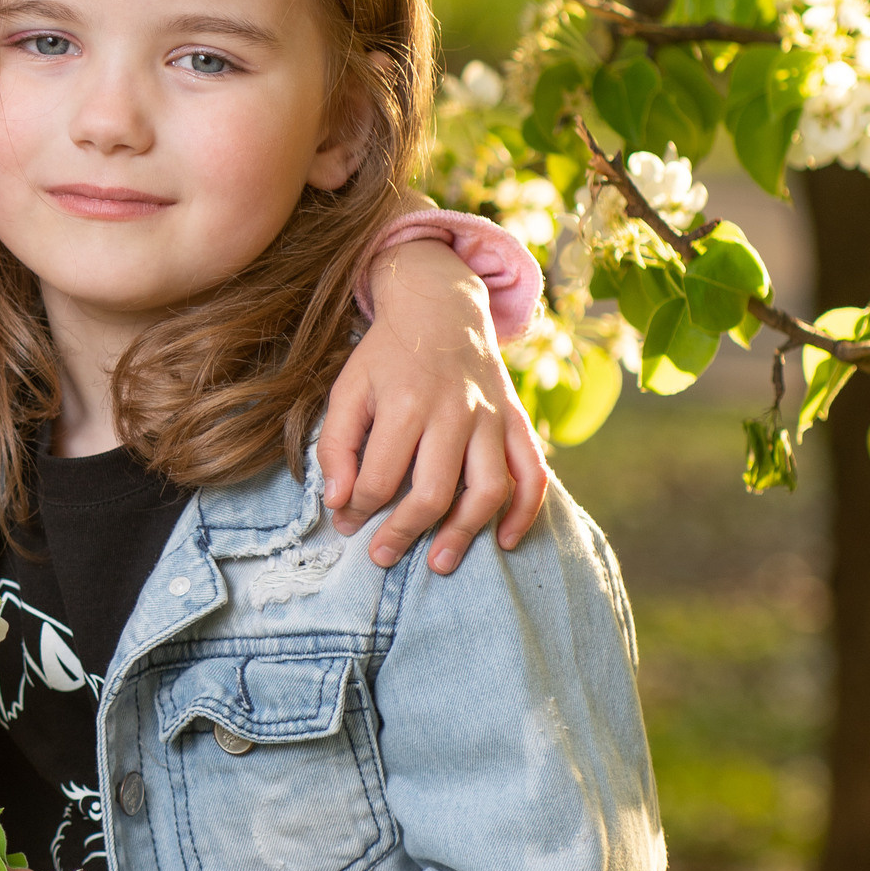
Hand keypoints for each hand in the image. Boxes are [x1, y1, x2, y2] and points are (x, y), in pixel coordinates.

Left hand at [319, 242, 548, 574]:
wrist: (440, 307)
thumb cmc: (386, 356)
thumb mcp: (347, 390)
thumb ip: (336, 445)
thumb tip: (339, 502)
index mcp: (405, 404)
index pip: (379, 478)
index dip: (358, 509)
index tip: (346, 524)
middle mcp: (454, 412)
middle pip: (433, 491)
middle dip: (404, 533)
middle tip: (382, 556)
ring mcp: (492, 418)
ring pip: (488, 489)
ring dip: (465, 533)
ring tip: (440, 563)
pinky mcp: (517, 420)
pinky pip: (534, 472)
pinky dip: (525, 511)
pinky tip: (505, 540)